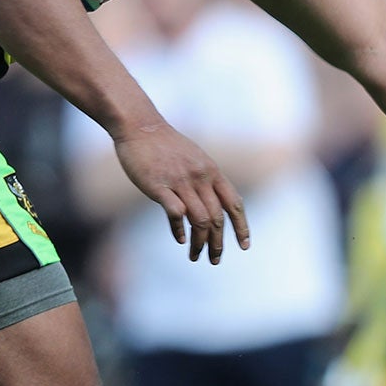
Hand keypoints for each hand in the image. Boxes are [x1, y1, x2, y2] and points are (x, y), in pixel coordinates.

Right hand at [113, 117, 247, 263]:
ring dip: (200, 243)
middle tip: (215, 259)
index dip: (242, 227)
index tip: (244, 245)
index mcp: (212, 172)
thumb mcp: (196, 159)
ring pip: (200, 220)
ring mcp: (180, 181)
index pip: (234, 204)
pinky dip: (179, 230)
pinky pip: (176, 213)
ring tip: (196, 256)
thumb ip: (205, 181)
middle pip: (218, 218)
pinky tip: (180, 239)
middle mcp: (200, 178)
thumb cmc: (166, 145)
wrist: (140, 126)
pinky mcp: (158, 186)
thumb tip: (210, 207)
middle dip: (218, 243)